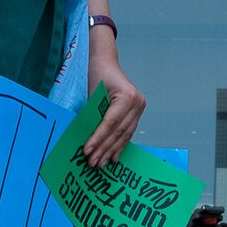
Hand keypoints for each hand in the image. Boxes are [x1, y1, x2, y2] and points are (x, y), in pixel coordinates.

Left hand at [81, 41, 145, 166]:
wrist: (105, 62)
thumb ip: (92, 115)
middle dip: (104, 149)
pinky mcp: (137, 112)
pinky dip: (119, 145)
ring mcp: (140, 108)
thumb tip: (86, 140)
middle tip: (92, 163)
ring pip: (124, 135)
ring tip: (101, 164)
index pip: (110, 123)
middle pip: (118, 131)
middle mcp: (138, 103)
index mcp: (128, 97)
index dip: (98, 139)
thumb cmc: (96, 75)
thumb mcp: (92, 94)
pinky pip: (128, 132)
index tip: (87, 151)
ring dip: (112, 151)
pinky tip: (113, 157)